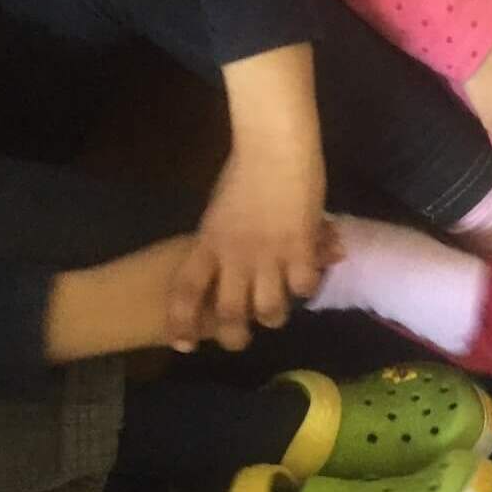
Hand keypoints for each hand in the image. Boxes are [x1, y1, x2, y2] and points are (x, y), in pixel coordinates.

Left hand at [173, 141, 325, 351]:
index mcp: (208, 242)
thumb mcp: (221, 211)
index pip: (186, 291)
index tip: (183, 344)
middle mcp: (235, 255)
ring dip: (274, 316)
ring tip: (277, 312)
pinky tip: (308, 278)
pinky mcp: (300, 248)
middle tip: (240, 339)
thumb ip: (222, 241)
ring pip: (270, 308)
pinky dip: (306, 288)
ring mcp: (269, 254)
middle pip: (229, 312)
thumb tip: (225, 264)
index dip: (183, 322)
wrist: (275, 147)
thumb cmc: (245, 171)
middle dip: (234, 336)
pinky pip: (304, 286)